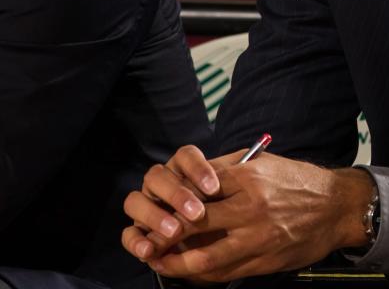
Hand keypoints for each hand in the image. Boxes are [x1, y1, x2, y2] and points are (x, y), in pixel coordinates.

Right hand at [122, 144, 227, 262]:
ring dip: (154, 215)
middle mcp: (161, 184)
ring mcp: (146, 206)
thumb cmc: (227, 210)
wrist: (219, 240)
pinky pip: (127, 234)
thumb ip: (230, 181)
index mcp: (183, 168)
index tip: (214, 188)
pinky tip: (149, 249)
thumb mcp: (232, 195)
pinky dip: (135, 241)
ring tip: (175, 230)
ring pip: (135, 201)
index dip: (197, 169)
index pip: (185, 156)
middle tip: (197, 213)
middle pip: (157, 176)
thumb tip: (243, 165)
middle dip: (176, 194)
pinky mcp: (138, 232)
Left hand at [124, 146, 374, 282]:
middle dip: (164, 232)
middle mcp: (250, 206)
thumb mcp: (265, 163)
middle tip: (146, 238)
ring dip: (176, 262)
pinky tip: (190, 272)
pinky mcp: (264, 260)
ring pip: (204, 257)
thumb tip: (192, 179)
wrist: (338, 206)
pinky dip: (202, 275)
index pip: (196, 189)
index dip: (171, 201)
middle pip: (193, 222)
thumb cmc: (299, 182)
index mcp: (248, 177)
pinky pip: (225, 273)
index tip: (155, 206)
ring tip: (159, 262)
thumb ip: (229, 170)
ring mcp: (258, 237)